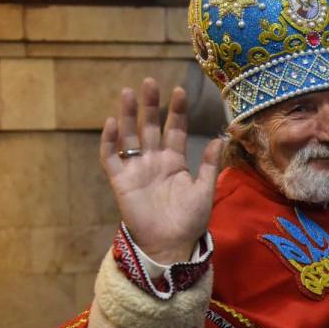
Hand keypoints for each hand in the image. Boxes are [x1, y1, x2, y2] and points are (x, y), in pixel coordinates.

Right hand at [99, 78, 222, 263]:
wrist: (172, 245)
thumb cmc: (190, 221)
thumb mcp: (205, 190)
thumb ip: (209, 164)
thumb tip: (218, 138)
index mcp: (174, 161)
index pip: (174, 129)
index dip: (176, 111)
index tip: (180, 91)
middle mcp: (154, 161)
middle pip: (150, 127)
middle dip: (150, 105)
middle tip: (150, 82)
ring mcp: (136, 170)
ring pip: (129, 136)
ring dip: (127, 115)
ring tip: (128, 93)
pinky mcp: (120, 181)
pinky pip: (111, 158)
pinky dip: (109, 141)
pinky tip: (112, 123)